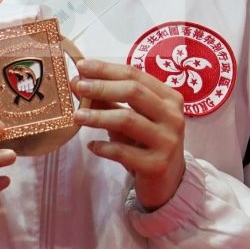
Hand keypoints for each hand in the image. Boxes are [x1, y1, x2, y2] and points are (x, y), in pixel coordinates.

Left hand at [72, 57, 185, 210]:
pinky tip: (92, 146)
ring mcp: (167, 140)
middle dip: (102, 87)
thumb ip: (109, 101)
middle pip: (134, 92)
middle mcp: (173, 116)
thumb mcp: (132, 118)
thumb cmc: (147, 143)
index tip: (82, 66)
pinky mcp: (157, 164)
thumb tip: (79, 81)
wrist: (168, 181)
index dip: (107, 69)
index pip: (136, 75)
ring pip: (128, 119)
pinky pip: (124, 152)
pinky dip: (104, 147)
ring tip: (76, 116)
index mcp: (169, 98)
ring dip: (98, 116)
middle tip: (78, 86)